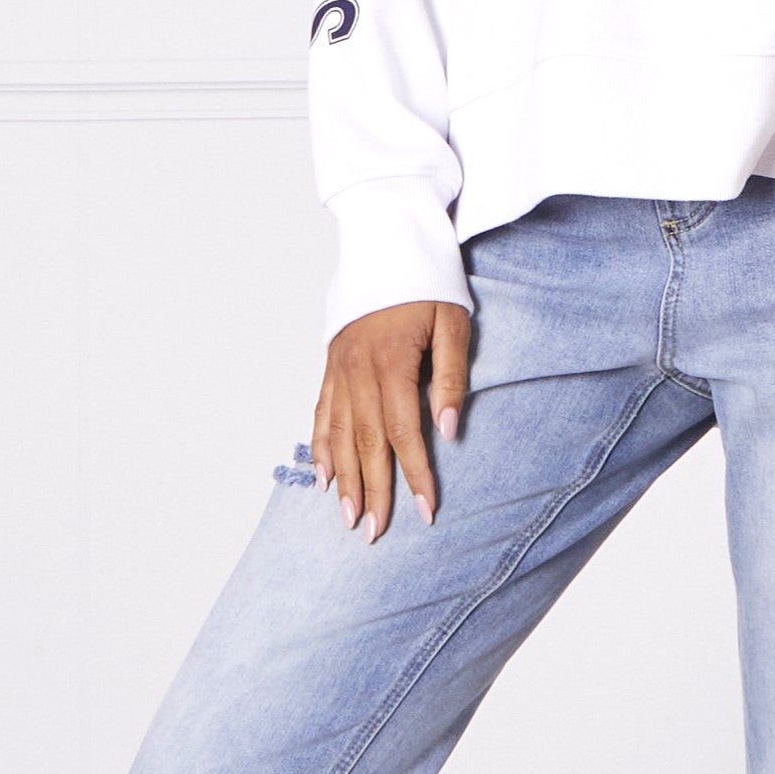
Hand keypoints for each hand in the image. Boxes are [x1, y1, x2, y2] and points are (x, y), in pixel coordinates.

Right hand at [310, 300, 469, 539]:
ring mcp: (338, 368)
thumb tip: (448, 430)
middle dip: (372, 492)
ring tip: (347, 517)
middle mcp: (358, 370)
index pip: (403, 433)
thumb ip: (450, 377)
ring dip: (343, 479)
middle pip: (366, 443)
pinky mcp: (330, 363)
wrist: (387, 240)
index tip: (426, 511)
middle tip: (374, 533)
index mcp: (392, 362)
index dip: (415, 476)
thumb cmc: (429, 281)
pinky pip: (321, 413)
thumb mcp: (454, 323)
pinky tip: (323, 476)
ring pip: (339, 434)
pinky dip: (320, 446)